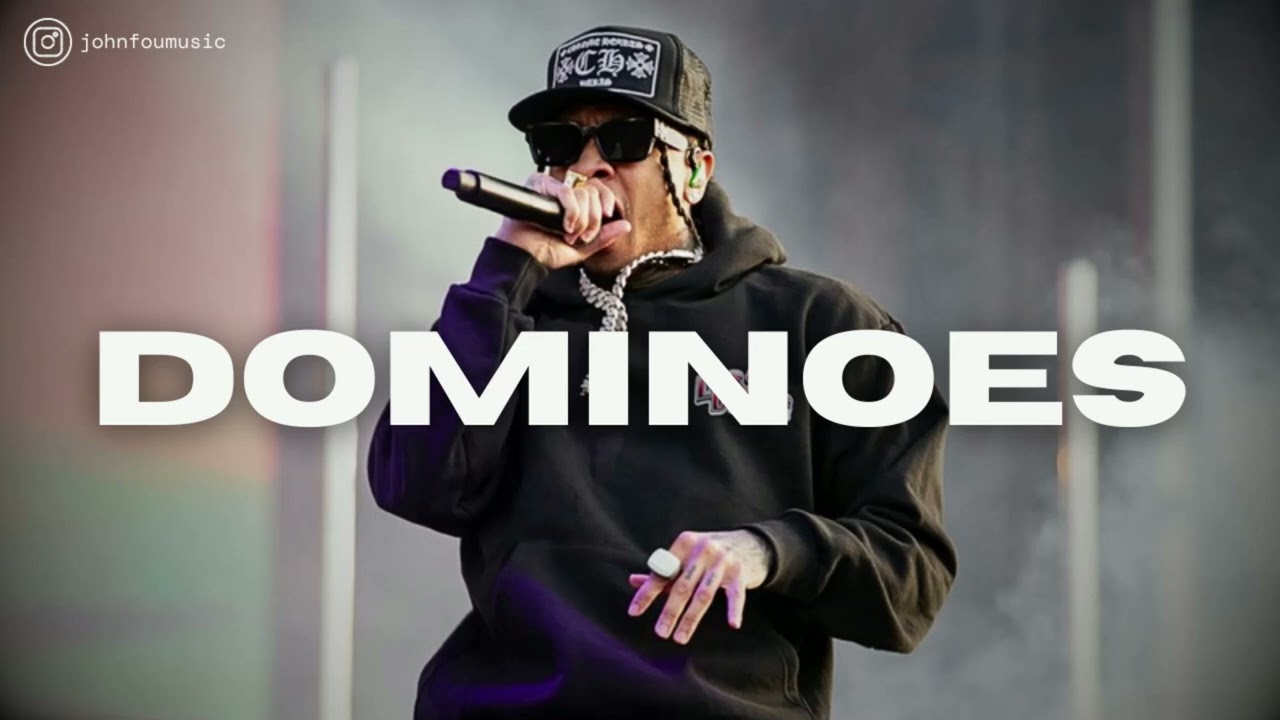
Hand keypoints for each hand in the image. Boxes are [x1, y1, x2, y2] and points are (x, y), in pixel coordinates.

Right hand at [494, 172, 631, 268]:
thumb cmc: (545, 251)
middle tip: (582, 235)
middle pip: (593, 191)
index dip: (607, 200)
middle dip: (593, 219)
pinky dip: (571, 212)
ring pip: (582, 193)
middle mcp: (564, 192)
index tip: (607, 214)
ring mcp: (552, 187)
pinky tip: (565, 225)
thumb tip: (625, 225)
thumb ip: (604, 237)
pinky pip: (566, 192)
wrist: (525, 257)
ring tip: (569, 233)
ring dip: (581, 219)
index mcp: (575, 202)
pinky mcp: (540, 185)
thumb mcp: (583, 248)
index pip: (598, 188)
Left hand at [626, 529, 773, 644]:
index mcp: (685, 543)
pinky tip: (732, 624)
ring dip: (691, 618)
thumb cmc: (710, 553)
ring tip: (680, 637)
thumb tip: (633, 581)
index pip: (662, 572)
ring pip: (704, 594)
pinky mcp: (740, 573)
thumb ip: (663, 570)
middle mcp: (703, 550)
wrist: (750, 543)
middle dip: (670, 611)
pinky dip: (734, 610)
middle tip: (660, 632)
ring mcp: (723, 561)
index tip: (633, 612)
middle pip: (682, 586)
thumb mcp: (686, 555)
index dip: (647, 593)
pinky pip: (736, 595)